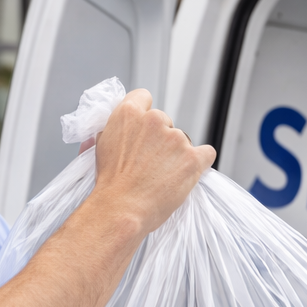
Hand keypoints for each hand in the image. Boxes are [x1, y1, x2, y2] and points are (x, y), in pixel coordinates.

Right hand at [87, 89, 215, 236]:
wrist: (121, 210)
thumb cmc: (108, 184)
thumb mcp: (98, 149)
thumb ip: (107, 133)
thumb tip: (102, 132)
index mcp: (128, 113)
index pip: (143, 97)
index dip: (144, 114)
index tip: (144, 130)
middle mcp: (154, 120)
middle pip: (165, 121)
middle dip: (160, 139)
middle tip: (150, 162)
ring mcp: (176, 139)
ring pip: (183, 140)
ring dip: (177, 154)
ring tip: (162, 176)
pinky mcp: (192, 159)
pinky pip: (207, 153)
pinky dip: (201, 161)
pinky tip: (190, 172)